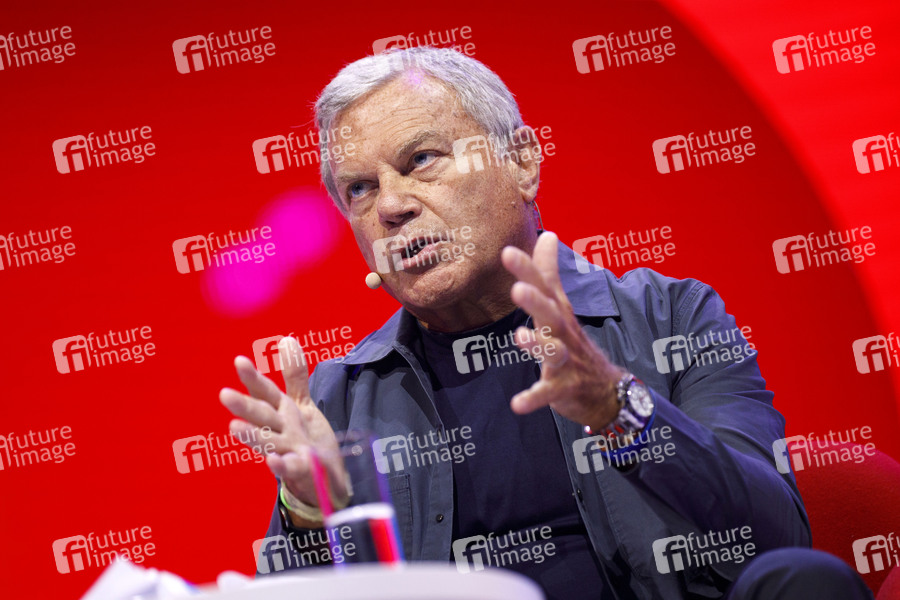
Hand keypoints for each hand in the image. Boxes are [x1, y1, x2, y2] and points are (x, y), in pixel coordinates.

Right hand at [219, 337, 346, 518]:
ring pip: (269, 441)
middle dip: (244, 406)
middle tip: (224, 395)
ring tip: (234, 427)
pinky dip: (281, 465)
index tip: (239, 361)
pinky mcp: (302, 471)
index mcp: (280, 412)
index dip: (253, 378)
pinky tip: (273, 461)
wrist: (325, 479)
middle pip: (262, 416)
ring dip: (253, 435)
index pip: (265, 392)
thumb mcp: (301, 405)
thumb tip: (286, 339)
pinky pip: (290, 469)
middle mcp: (280, 430)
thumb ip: (294, 377)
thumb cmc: (306, 439)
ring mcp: (288, 451)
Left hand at [501, 232, 625, 430]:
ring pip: (553, 351)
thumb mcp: (560, 306)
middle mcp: (562, 332)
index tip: (507, 252)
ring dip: (537, 344)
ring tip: (520, 336)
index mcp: (557, 312)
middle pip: (550, 313)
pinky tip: (517, 404)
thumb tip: (548, 233)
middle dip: (535, 302)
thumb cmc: (573, 341)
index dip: (527, 270)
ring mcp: (566, 360)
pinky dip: (534, 399)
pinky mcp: (564, 387)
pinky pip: (548, 393)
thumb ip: (549, 271)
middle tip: (517, 289)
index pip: (543, 286)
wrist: (605, 388)